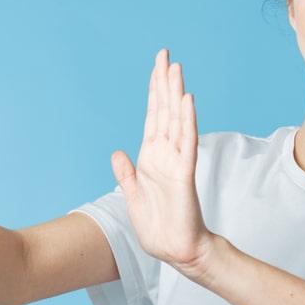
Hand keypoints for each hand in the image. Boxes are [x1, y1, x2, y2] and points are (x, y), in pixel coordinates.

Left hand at [110, 48, 215, 281]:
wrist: (175, 250)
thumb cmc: (158, 226)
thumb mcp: (132, 196)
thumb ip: (126, 173)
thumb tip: (117, 152)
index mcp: (150, 157)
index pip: (153, 117)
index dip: (154, 91)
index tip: (157, 67)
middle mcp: (165, 154)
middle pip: (164, 110)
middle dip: (164, 82)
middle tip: (165, 54)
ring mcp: (176, 161)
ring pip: (177, 120)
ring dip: (176, 94)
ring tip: (176, 69)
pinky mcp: (184, 173)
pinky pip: (186, 142)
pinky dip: (187, 121)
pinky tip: (187, 101)